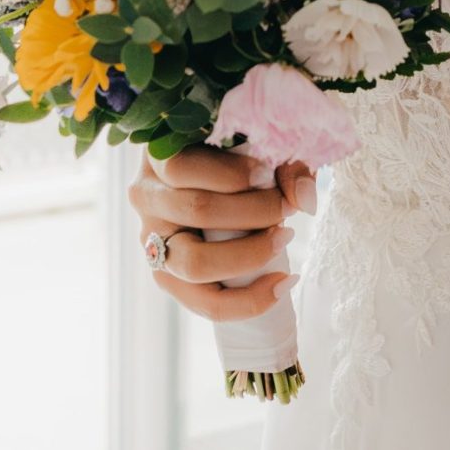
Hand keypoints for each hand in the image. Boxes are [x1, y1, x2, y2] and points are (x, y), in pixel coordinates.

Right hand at [126, 145, 312, 321]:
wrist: (211, 186)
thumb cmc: (235, 158)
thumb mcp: (256, 147)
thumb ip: (283, 164)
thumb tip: (303, 199)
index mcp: (158, 155)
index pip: (181, 167)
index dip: (231, 174)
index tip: (269, 174)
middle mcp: (146, 198)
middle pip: (195, 211)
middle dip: (253, 212)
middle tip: (287, 208)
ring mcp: (151, 241)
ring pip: (194, 263)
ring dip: (249, 255)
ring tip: (284, 239)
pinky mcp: (167, 276)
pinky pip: (205, 302)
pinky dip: (248, 299)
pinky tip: (282, 284)